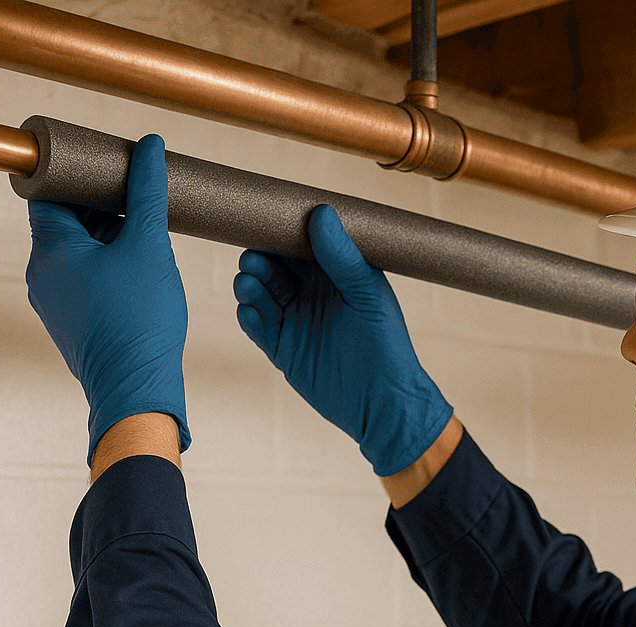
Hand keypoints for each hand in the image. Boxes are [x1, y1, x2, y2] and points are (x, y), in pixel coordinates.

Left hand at [25, 133, 189, 464]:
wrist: (135, 387)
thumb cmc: (140, 321)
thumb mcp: (150, 245)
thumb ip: (147, 192)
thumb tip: (150, 146)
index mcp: (50, 247)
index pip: (49, 191)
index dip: (78, 177)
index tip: (109, 170)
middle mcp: (41, 272)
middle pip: (62, 220)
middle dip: (98, 206)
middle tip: (136, 202)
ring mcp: (51, 300)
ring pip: (73, 251)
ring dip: (104, 238)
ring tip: (143, 241)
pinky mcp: (68, 321)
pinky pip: (79, 279)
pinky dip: (103, 267)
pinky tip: (136, 274)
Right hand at [232, 204, 451, 476]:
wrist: (383, 405)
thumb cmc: (387, 347)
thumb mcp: (367, 294)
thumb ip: (342, 257)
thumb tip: (321, 213)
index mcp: (336, 274)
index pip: (301, 243)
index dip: (282, 231)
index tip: (264, 219)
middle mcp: (312, 293)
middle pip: (273, 265)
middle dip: (260, 258)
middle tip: (254, 258)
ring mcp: (295, 320)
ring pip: (260, 292)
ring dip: (250, 284)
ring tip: (249, 284)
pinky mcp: (282, 348)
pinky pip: (256, 326)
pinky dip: (248, 316)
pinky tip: (249, 311)